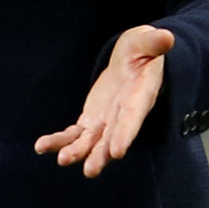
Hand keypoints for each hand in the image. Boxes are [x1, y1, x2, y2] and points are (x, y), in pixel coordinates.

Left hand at [34, 25, 174, 177]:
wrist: (134, 59)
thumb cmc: (143, 49)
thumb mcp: (147, 41)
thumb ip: (154, 43)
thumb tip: (167, 37)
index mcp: (139, 96)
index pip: (132, 117)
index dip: (125, 133)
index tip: (118, 151)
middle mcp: (123, 114)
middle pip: (112, 138)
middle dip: (100, 154)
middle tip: (90, 170)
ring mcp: (107, 120)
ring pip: (91, 141)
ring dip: (77, 152)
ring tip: (62, 160)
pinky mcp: (91, 120)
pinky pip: (74, 133)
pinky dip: (60, 140)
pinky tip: (41, 147)